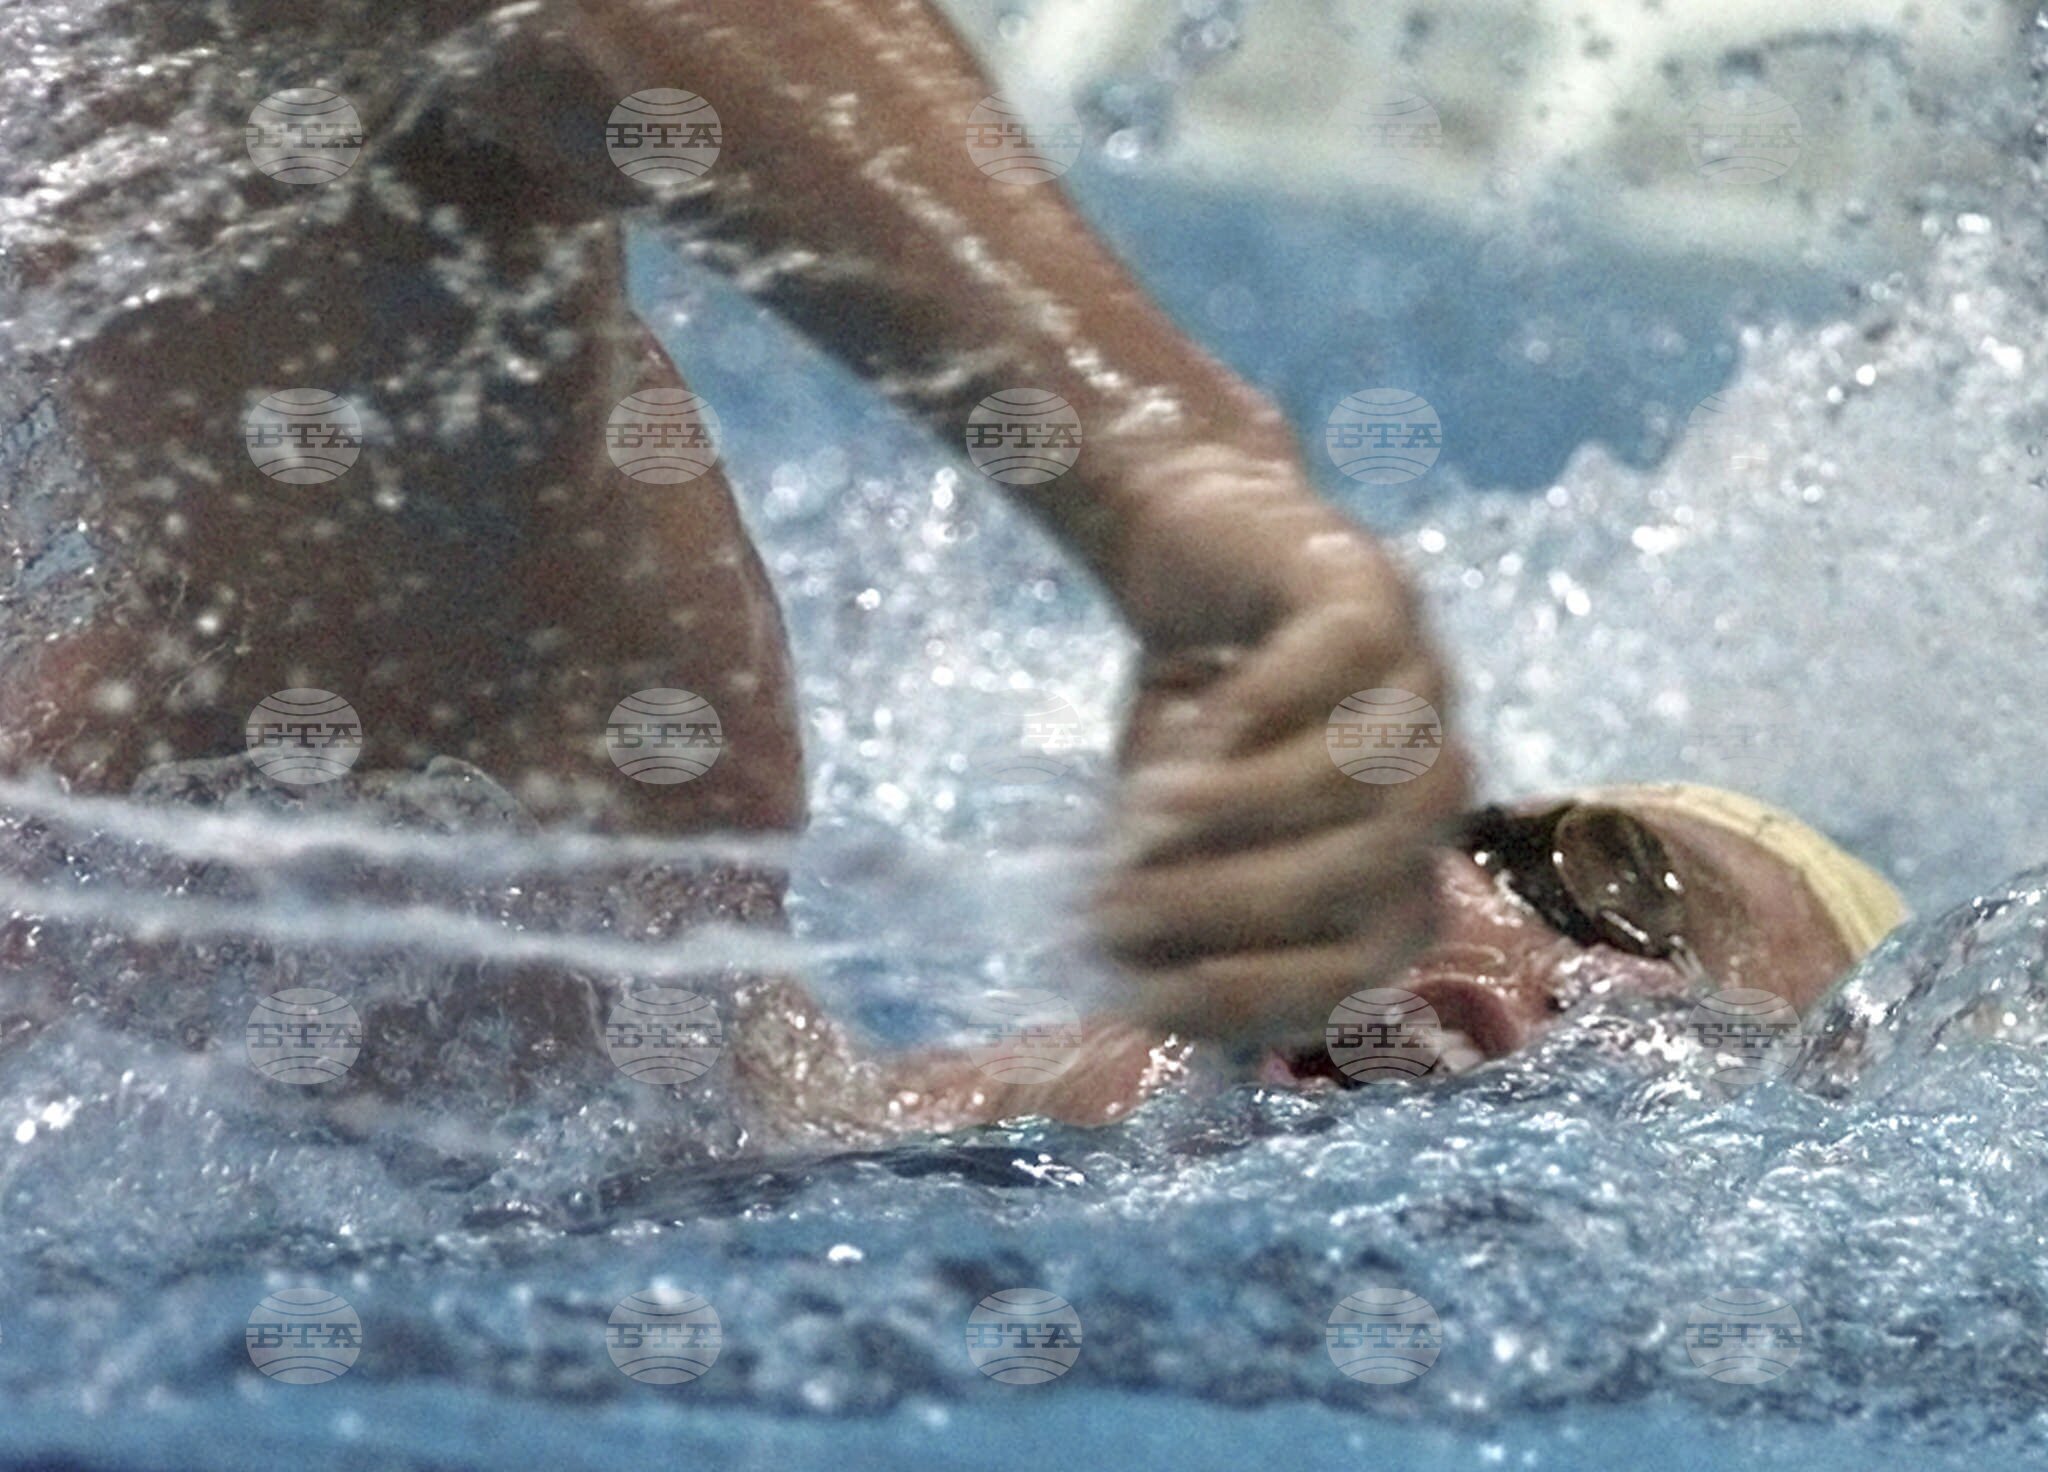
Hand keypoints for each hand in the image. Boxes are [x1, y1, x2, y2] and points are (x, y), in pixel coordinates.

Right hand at [1089, 441, 1470, 1046]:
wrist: (1202, 547)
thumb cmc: (1195, 718)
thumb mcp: (1177, 835)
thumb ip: (1177, 911)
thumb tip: (1130, 1003)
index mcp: (1405, 857)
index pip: (1370, 956)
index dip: (1261, 986)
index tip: (1138, 990)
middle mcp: (1432, 779)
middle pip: (1376, 872)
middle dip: (1235, 902)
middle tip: (1115, 903)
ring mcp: (1418, 680)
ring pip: (1366, 774)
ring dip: (1242, 808)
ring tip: (1142, 813)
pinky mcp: (1373, 592)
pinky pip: (1335, 660)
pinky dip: (1255, 707)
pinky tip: (1177, 723)